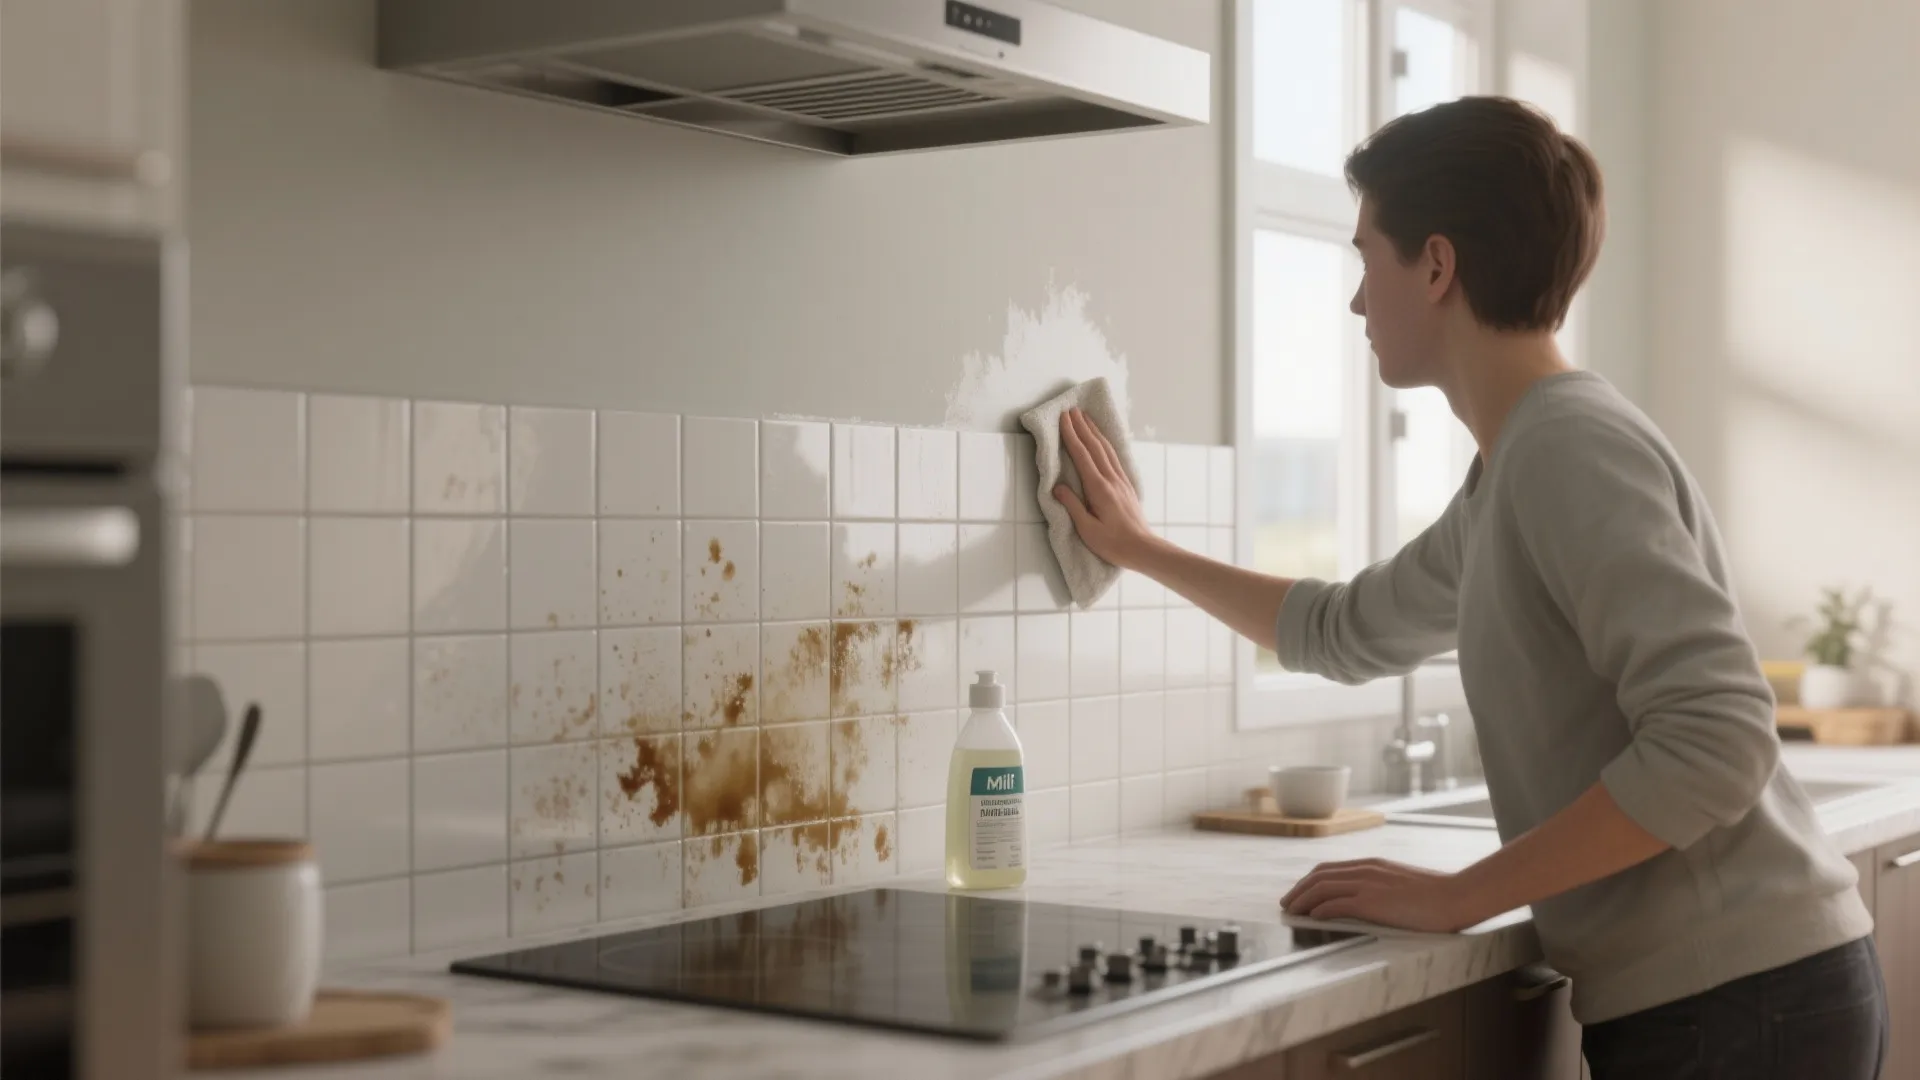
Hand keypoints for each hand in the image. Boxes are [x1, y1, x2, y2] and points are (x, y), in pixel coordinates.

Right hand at [1053, 408, 1157, 570]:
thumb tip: (1058, 486)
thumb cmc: (1113, 544)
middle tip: (1071, 409)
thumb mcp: (1087, 529)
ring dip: (1094, 431)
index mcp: (1099, 489)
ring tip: (1085, 417)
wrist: (1143, 549)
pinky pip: (1114, 457)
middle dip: (1081, 426)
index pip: (1082, 456)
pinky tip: (1102, 439)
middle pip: (1094, 447)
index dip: (1071, 435)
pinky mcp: (1126, 485)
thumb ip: (1072, 506)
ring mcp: (1121, 481)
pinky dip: (1105, 443)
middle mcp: (1111, 479)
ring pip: (1106, 449)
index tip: (1063, 418)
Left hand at [1279, 858, 1480, 933]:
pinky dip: (1319, 909)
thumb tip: (1364, 900)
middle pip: (1319, 876)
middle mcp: (1366, 870)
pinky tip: (1311, 917)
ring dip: (1302, 900)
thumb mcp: (1401, 884)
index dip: (1310, 881)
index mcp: (1372, 865)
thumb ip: (1381, 887)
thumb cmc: (1435, 895)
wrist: (1456, 897)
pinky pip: (1336, 904)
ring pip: (1322, 888)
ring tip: (1291, 911)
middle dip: (1299, 889)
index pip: (1330, 869)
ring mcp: (1368, 885)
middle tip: (1286, 903)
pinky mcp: (1372, 902)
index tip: (1299, 892)